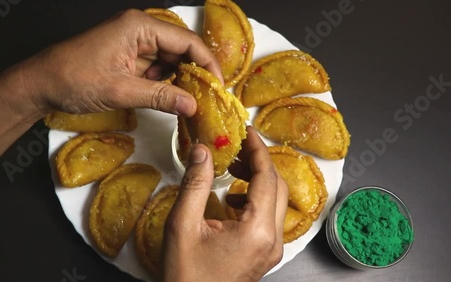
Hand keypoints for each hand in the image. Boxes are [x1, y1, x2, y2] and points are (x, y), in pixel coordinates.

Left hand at [21, 9, 222, 116]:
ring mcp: (133, 42)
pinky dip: (165, 82)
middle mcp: (139, 29)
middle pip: (181, 48)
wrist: (41, 84)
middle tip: (206, 98)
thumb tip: (192, 105)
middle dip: (195, 73)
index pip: (187, 41)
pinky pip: (156, 66)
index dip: (207, 65)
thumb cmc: (74, 79)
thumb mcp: (121, 90)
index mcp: (139, 27)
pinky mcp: (128, 56)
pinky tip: (169, 97)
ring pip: (170, 58)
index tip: (218, 87)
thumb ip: (160, 96)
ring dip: (180, 79)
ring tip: (189, 101)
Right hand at [162, 127, 287, 281]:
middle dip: (259, 162)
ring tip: (232, 169)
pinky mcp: (265, 254)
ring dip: (258, 180)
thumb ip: (195, 183)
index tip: (247, 131)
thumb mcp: (183, 225)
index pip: (266, 177)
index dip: (258, 149)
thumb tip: (203, 150)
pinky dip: (255, 199)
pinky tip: (232, 199)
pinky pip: (269, 217)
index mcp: (256, 231)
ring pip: (276, 201)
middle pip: (277, 187)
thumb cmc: (185, 275)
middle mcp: (272, 240)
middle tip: (237, 147)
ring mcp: (272, 249)